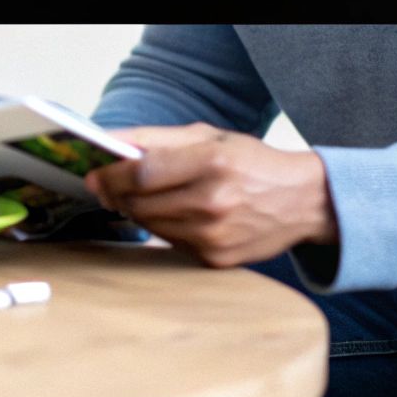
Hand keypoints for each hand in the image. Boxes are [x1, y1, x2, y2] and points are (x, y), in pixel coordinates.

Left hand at [84, 124, 337, 267]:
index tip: (94, 175)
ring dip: (138, 211)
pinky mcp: (216, 260)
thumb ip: (157, 138)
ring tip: (145, 197)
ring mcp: (214, 235)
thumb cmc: (252, 163)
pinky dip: (163, 228)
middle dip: (118, 194)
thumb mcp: (210, 136)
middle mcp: (213, 201)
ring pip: (151, 225)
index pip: (141, 172)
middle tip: (110, 186)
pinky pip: (170, 243)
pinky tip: (176, 214)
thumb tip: (109, 142)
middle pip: (140, 202)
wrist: (302, 202)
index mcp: (212, 161)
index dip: (110, 175)